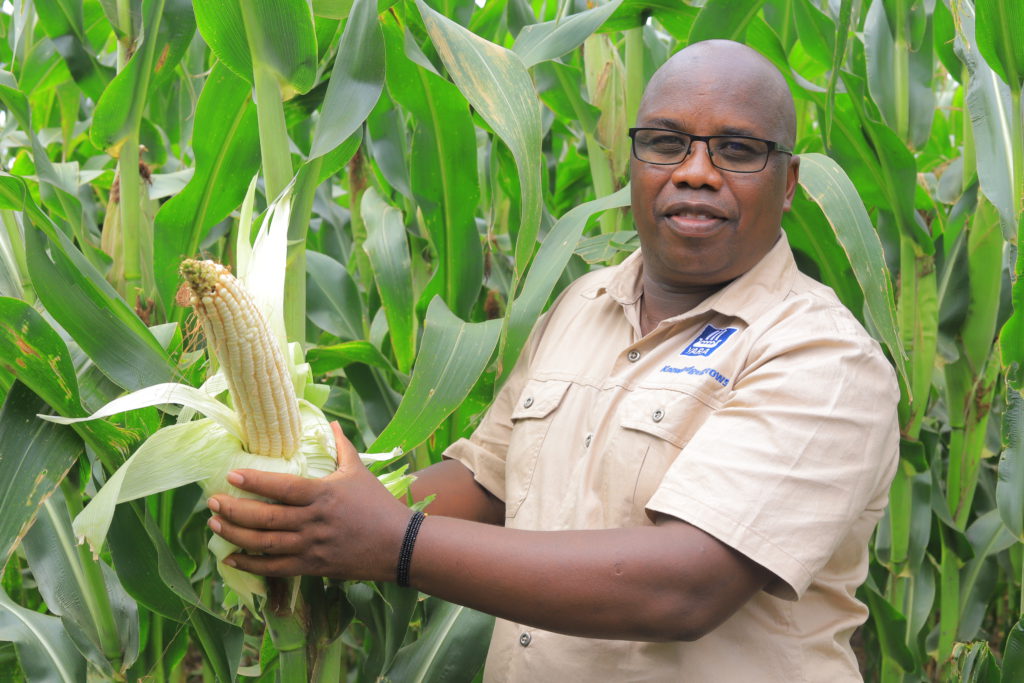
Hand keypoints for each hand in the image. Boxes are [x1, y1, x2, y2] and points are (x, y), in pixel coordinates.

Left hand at [207, 422, 412, 580]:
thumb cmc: (378, 505)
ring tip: (214, 524)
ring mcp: (311, 547)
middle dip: (234, 510)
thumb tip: (331, 422)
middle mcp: (313, 521)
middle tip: (211, 501)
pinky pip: (274, 568)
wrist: (399, 545)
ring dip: (235, 534)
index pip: (282, 488)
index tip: (231, 476)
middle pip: (265, 518)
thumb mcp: (359, 471)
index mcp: (323, 495)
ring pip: (264, 544)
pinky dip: (250, 564)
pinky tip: (230, 558)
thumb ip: (341, 446)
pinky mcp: (313, 567)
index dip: (254, 482)